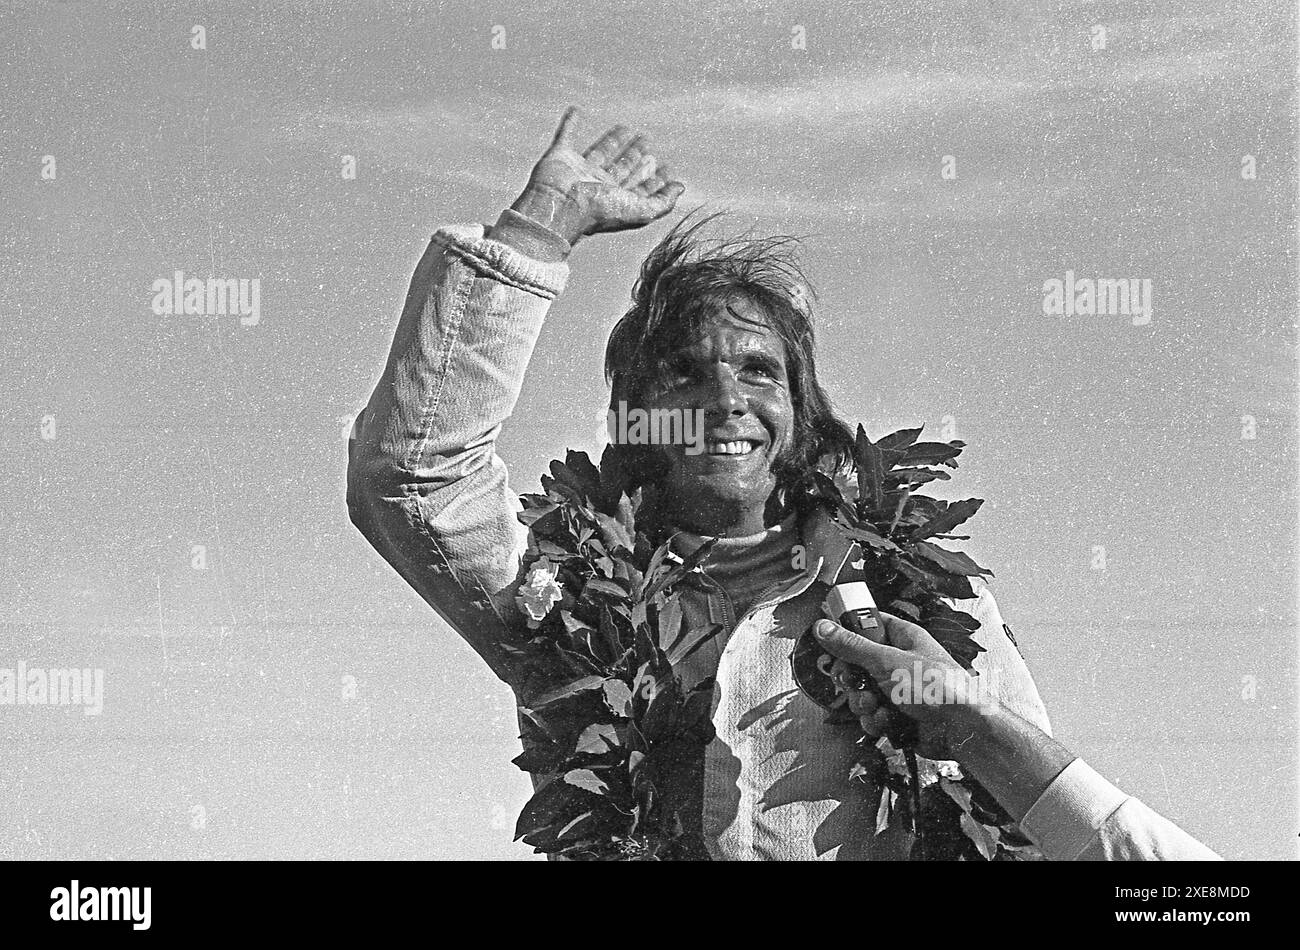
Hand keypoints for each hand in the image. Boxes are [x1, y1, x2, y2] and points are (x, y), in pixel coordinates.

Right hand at [509, 107, 684, 244]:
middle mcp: (599, 187)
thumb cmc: (598, 211)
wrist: (558, 207)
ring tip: (626, 128)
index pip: (639, 188)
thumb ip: (662, 202)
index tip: (666, 168)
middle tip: (648, 142)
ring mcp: (579, 171)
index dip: (653, 179)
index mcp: (616, 200)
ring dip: (612, 140)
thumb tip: (680, 188)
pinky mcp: (560, 156)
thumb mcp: (640, 210)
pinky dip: (569, 122)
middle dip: (636, 157)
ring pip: (600, 152)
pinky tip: (576, 110)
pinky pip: (565, 135)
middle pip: (621, 169)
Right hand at [813, 613, 996, 759]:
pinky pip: (871, 716)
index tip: (834, 642)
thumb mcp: (888, 661)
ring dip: (864, 703)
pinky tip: (888, 721)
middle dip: (853, 680)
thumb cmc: (940, 689)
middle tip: (858, 682)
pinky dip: (876, 721)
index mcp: (902, 639)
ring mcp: (898, 690)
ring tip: (878, 706)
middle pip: (857, 665)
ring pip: (861, 693)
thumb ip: (852, 646)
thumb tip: (824, 627)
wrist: (963, 731)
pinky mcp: (897, 715)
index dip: (848, 632)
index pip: (867, 625)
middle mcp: (899, 662)